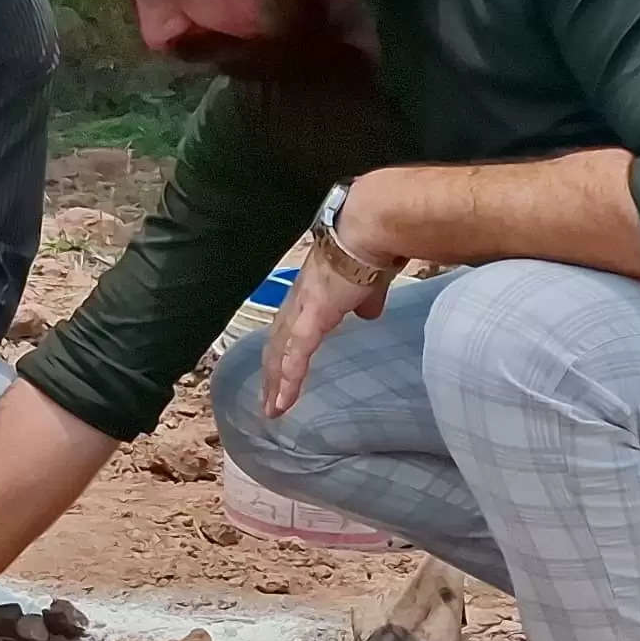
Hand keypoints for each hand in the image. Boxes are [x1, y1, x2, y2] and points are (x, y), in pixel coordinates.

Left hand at [259, 182, 410, 422]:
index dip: (283, 353)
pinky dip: (288, 379)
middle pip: (277, 344)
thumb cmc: (372, 248)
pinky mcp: (313, 316)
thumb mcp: (368, 282)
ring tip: (272, 411)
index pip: (290, 329)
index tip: (280, 374)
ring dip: (275, 384)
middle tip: (267, 403)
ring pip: (280, 354)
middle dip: (271, 375)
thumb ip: (366, 299)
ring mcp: (303, 309)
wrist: (370, 229)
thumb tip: (369, 312)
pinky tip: (283, 402)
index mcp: (312, 293)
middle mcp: (299, 301)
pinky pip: (296, 355)